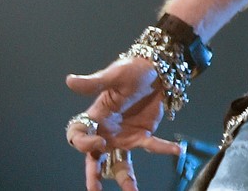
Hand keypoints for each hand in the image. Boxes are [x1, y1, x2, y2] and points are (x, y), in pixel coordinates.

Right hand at [65, 57, 183, 190]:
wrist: (158, 68)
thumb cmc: (132, 70)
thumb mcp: (114, 75)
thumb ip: (93, 82)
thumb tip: (69, 80)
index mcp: (95, 118)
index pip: (79, 137)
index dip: (84, 143)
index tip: (99, 141)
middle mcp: (106, 131)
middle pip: (95, 157)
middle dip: (94, 174)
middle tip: (95, 189)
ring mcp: (124, 136)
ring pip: (120, 162)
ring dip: (125, 178)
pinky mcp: (144, 134)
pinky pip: (152, 145)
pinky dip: (164, 148)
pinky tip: (177, 150)